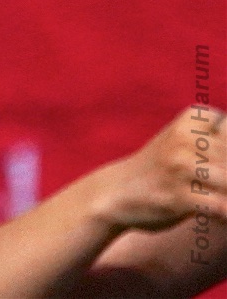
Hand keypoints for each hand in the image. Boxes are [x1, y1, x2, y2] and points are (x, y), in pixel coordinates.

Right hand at [93, 105, 222, 234]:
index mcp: (193, 118)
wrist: (117, 192)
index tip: (218, 171)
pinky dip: (226, 213)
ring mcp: (181, 166)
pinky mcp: (178, 195)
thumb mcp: (190, 143)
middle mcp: (187, 138)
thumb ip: (222, 145)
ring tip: (221, 195)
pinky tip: (222, 215)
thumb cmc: (166, 169)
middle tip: (221, 183)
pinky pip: (221, 207)